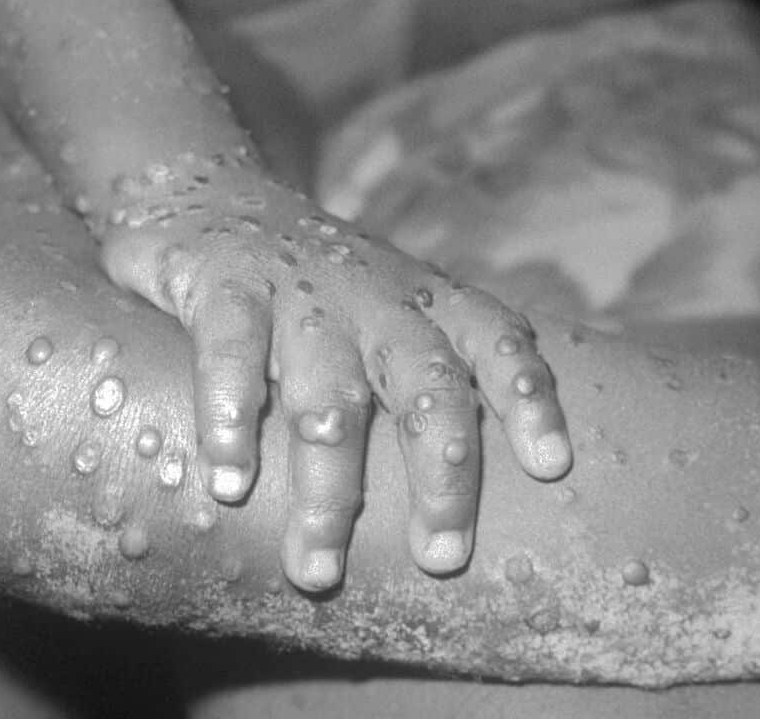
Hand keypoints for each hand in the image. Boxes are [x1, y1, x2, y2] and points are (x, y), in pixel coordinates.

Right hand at [96, 154, 570, 590]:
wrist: (209, 191)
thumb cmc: (311, 287)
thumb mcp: (382, 309)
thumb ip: (419, 373)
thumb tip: (466, 492)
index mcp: (423, 300)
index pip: (498, 338)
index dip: (528, 397)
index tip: (551, 467)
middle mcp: (374, 295)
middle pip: (429, 385)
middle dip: (443, 475)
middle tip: (440, 558)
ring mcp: (300, 289)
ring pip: (331, 394)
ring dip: (327, 487)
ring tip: (316, 567)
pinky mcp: (225, 282)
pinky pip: (233, 352)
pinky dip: (233, 418)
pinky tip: (230, 482)